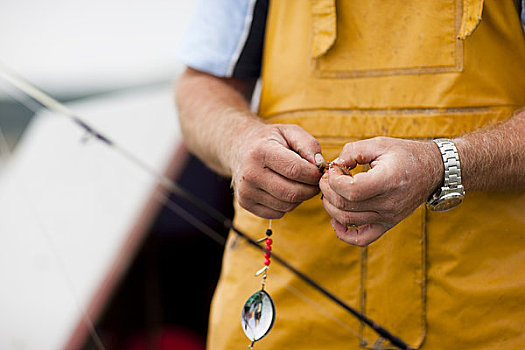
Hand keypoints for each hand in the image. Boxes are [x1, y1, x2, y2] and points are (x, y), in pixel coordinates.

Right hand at [232, 124, 324, 218]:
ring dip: (300, 197)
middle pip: (293, 193)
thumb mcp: (289, 131)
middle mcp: (250, 173)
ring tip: (298, 183)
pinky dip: (287, 205)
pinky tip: (284, 190)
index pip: (296, 170)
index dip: (314, 174)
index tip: (319, 171)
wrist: (240, 149)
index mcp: (261, 151)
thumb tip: (320, 165)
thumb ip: (309, 145)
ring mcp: (246, 191)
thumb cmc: (271, 140)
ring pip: (287, 206)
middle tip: (314, 181)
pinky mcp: (245, 204)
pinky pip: (278, 213)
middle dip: (311, 189)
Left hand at [319, 137, 441, 245]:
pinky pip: (361, 239)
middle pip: (345, 206)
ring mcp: (388, 217)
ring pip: (347, 220)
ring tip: (331, 191)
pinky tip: (336, 220)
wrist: (432, 170)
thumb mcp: (379, 144)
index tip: (335, 168)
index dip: (334, 180)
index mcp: (388, 180)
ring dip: (330, 206)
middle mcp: (389, 203)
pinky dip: (343, 233)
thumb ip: (353, 151)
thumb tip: (334, 166)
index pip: (351, 190)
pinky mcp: (387, 224)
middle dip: (327, 190)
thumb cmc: (404, 154)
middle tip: (327, 178)